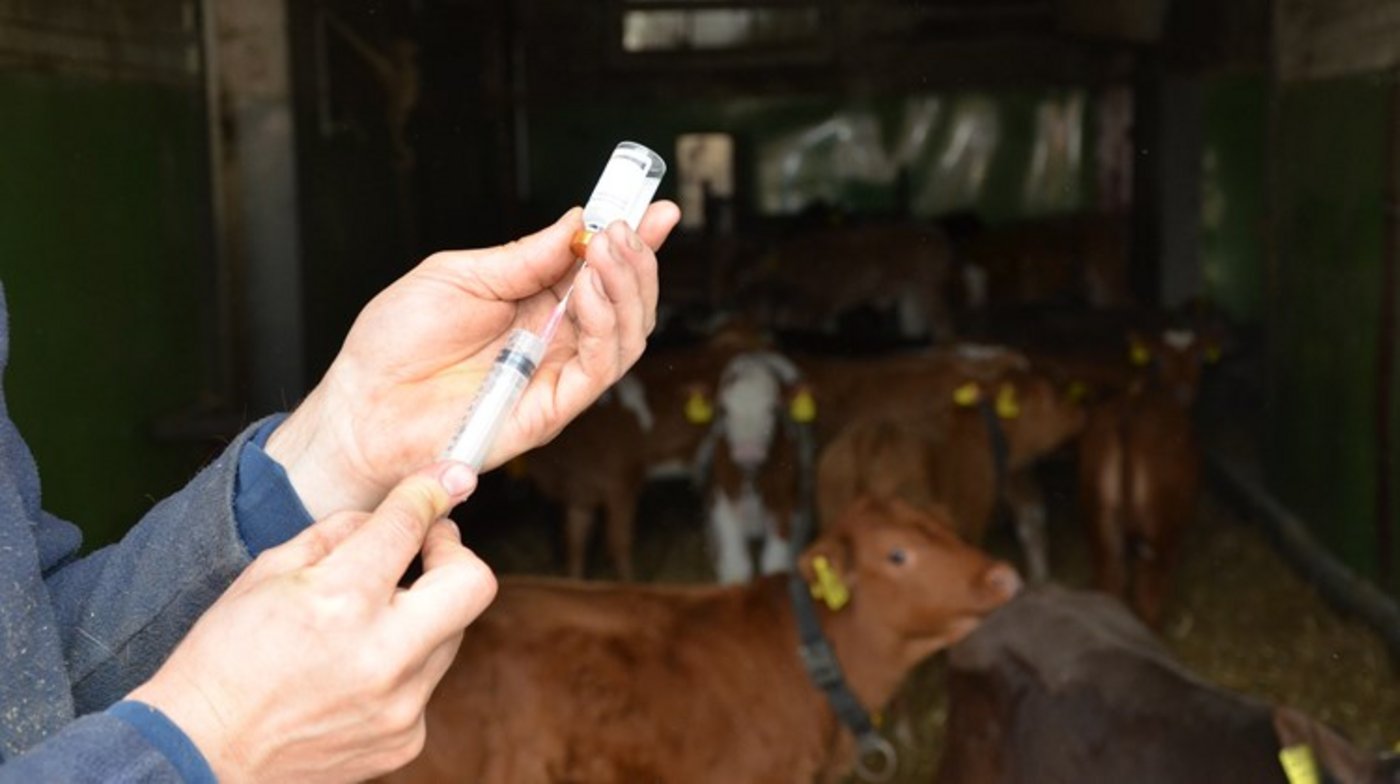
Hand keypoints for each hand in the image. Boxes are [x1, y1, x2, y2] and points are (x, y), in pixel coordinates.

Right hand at [128, 462, 492, 782]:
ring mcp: (401, 705)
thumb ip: (340, 533)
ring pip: (452, 633)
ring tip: (370, 618)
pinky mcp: (406, 739)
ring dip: (424, 611)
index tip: (444, 479)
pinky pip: (427, 680)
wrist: (199, 755)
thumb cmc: (223, 660)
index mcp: (341, 601)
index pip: (411, 526)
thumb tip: (394, 512)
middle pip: (474, 582)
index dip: (431, 492)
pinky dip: (403, 662)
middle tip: (429, 543)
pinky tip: (356, 670)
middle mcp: (384, 655)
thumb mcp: (267, 573)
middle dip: (455, 551)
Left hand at [266, 203, 679, 518]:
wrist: (360, 406)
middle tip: (628, 227)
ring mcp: (555, 375)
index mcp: (535, 303)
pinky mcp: (550, 410)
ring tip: (609, 251)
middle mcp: (554, 340)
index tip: (657, 208)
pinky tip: (587, 292)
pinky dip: (604, 327)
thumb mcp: (458, 275)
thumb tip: (578, 221)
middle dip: (637, 260)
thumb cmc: (395, 345)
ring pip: (626, 335)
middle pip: (625, 302)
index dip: (633, 241)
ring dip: (627, 288)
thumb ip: (523, 257)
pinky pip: (598, 369)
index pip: (599, 270)